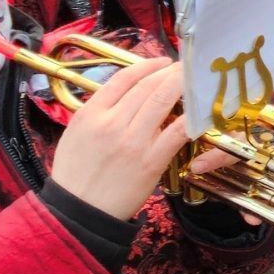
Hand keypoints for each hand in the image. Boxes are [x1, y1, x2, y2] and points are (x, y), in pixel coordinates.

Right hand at [50, 59, 190, 220]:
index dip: (146, 65)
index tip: (161, 61)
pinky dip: (190, 118)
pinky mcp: (151, 161)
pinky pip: (176, 132)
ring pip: (162, 101)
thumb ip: (96, 111)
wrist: (80, 211)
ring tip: (192, 79)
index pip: (123, 78)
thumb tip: (120, 93)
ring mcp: (133, 142)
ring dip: (181, 86)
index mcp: (91, 114)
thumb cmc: (75, 174)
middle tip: (183, 66)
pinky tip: (199, 110)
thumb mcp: (74, 134)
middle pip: (146, 86)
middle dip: (169, 71)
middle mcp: (112, 123)